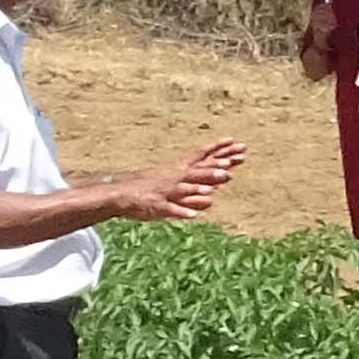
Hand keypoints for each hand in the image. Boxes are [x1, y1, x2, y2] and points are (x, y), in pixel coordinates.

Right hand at [126, 140, 245, 222]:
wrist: (120, 194)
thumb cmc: (149, 191)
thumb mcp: (173, 192)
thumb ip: (194, 196)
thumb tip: (212, 200)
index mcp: (179, 171)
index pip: (203, 158)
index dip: (220, 151)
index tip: (238, 143)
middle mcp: (174, 177)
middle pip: (198, 172)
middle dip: (214, 170)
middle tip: (231, 167)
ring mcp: (165, 191)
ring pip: (184, 188)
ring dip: (199, 187)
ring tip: (214, 188)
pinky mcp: (157, 205)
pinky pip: (170, 208)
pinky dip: (181, 211)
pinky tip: (193, 215)